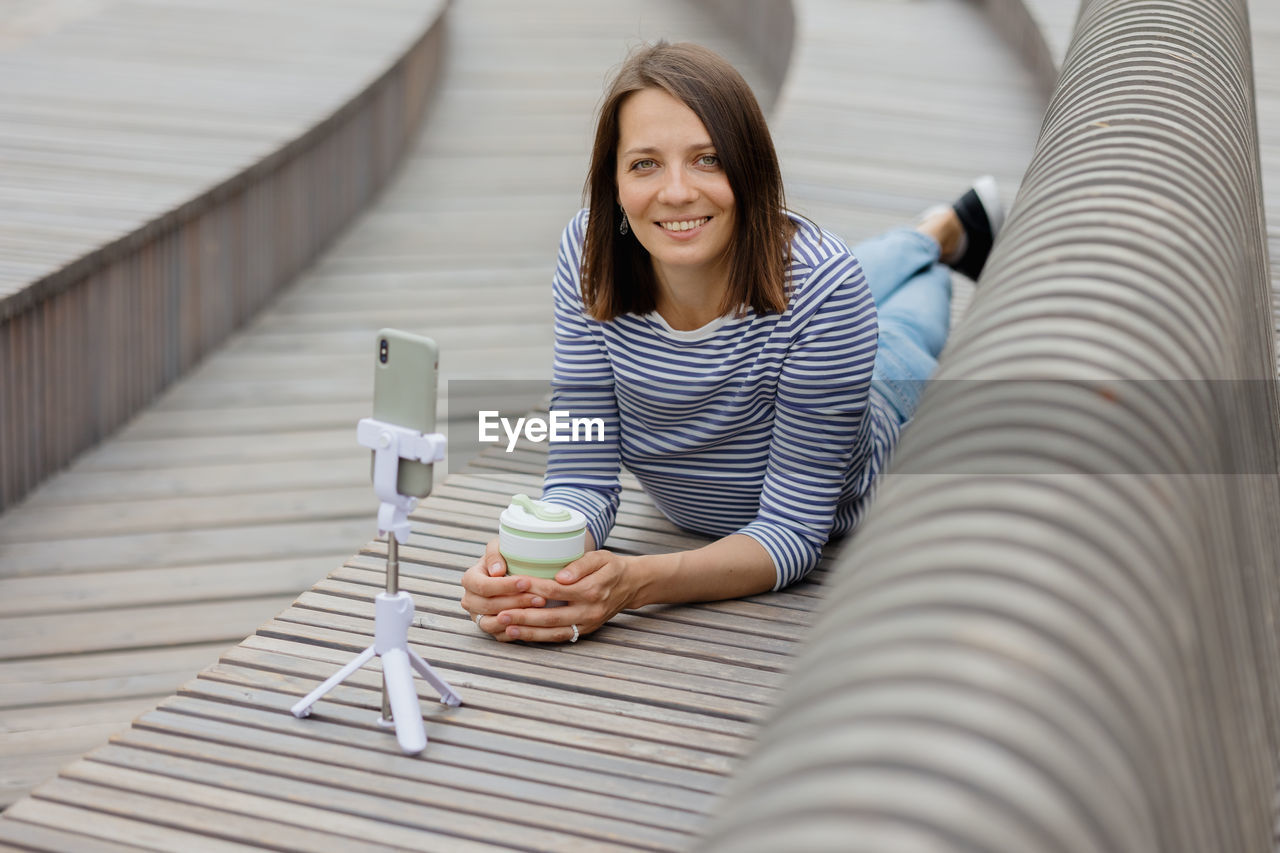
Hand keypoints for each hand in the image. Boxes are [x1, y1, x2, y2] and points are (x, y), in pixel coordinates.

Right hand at [459, 538, 547, 638]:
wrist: (511, 572)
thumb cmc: (506, 557)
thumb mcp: (500, 547)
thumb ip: (495, 553)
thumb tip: (497, 571)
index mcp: (470, 579)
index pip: (483, 586)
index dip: (504, 586)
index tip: (526, 582)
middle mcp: (470, 600)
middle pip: (488, 606)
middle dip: (515, 602)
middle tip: (540, 598)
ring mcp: (478, 616)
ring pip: (493, 623)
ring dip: (517, 617)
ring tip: (538, 609)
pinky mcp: (490, 629)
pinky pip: (500, 635)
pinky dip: (516, 631)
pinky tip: (533, 623)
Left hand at [490, 550, 640, 643]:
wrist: (631, 585)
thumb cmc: (611, 568)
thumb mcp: (601, 558)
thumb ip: (581, 565)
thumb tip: (562, 576)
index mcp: (592, 590)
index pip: (556, 590)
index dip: (534, 588)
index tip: (513, 584)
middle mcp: (589, 611)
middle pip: (551, 616)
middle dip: (524, 616)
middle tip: (501, 614)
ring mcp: (586, 624)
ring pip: (553, 632)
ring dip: (528, 632)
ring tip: (506, 628)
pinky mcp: (584, 631)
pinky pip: (559, 638)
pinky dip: (539, 638)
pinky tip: (521, 635)